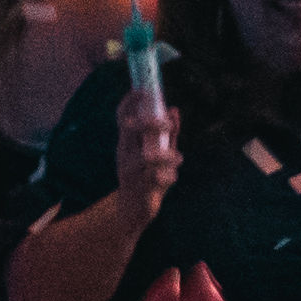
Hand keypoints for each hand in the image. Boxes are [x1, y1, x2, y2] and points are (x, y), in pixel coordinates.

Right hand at [113, 80, 180, 219]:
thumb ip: (168, 133)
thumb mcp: (158, 152)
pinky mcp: (139, 189)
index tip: (143, 90)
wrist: (132, 210)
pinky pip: (155, 179)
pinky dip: (168, 176)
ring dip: (165, 155)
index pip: (122, 117)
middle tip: (168, 124)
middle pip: (130, 131)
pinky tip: (172, 177)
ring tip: (178, 157)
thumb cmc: (146, 175)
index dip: (131, 101)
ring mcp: (130, 172)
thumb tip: (174, 109)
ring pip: (145, 157)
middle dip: (151, 123)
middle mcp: (125, 153)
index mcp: (127, 142)